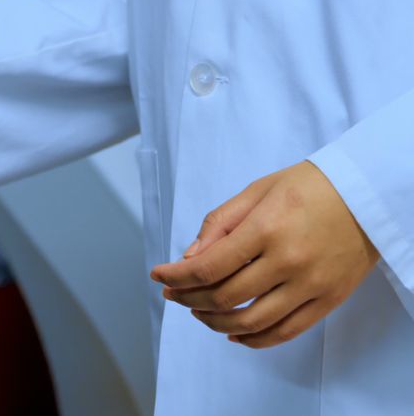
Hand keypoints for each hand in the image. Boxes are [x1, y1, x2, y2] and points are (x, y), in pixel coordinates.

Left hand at [150, 161, 378, 348]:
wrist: (367, 195)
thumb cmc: (309, 186)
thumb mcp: (258, 191)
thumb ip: (219, 224)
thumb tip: (189, 258)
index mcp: (266, 228)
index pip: (209, 266)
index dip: (176, 276)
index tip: (158, 276)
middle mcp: (288, 261)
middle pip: (225, 297)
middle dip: (189, 299)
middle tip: (174, 294)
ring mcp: (310, 285)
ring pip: (251, 322)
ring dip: (215, 322)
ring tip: (198, 313)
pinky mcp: (328, 300)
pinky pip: (285, 331)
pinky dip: (254, 340)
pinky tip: (232, 333)